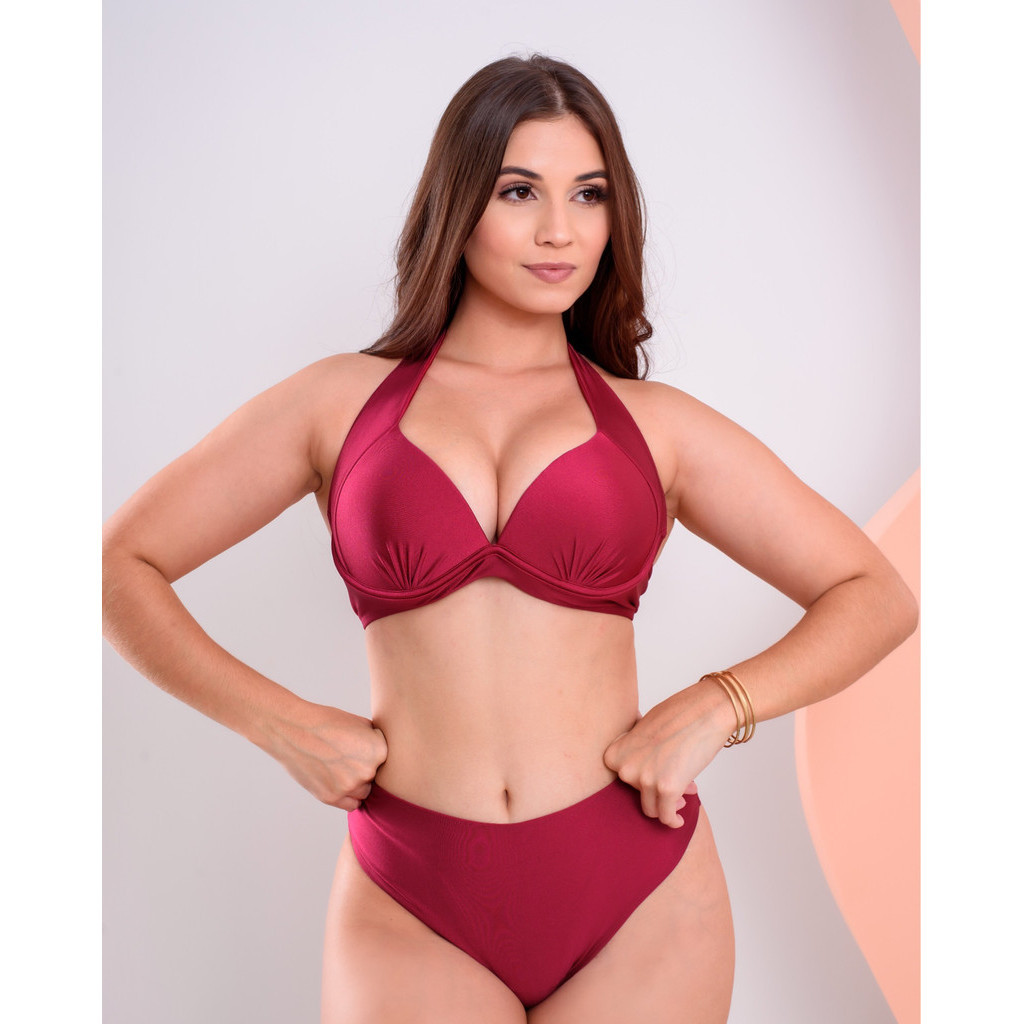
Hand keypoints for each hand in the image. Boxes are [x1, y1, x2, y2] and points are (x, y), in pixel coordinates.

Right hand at [264, 700, 387, 809]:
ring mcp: (349, 786)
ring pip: (364, 791)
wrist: (293, 730)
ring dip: (356, 783)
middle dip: (365, 767)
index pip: (387, 759)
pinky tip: (337, 780)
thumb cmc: (326, 722)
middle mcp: (367, 771)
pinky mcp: (332, 797)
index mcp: (379, 750)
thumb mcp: (360, 723)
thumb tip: (388, 754)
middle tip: (347, 755)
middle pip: (376, 776)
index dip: (373, 752)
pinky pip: (351, 804)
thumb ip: (376, 742)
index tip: (359, 744)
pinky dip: (347, 795)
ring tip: (339, 765)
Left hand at [603, 684, 732, 827]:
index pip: (623, 779)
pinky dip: (672, 820)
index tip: (657, 774)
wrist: (706, 710)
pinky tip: (678, 820)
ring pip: (651, 808)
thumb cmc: (679, 714)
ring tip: (683, 794)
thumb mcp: (645, 730)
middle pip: (636, 793)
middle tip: (677, 781)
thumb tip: (643, 776)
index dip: (642, 777)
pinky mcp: (667, 788)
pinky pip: (666, 816)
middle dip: (658, 789)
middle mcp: (625, 767)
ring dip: (667, 804)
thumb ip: (638, 753)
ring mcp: (645, 779)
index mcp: (615, 752)